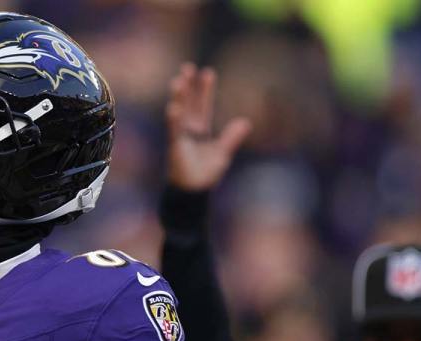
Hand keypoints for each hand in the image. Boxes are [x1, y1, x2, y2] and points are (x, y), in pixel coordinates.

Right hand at [165, 62, 250, 191]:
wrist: (192, 193)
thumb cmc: (205, 175)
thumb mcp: (222, 154)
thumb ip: (231, 138)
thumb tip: (246, 122)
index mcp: (200, 130)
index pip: (203, 106)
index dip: (205, 90)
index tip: (208, 72)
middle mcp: (188, 130)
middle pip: (189, 103)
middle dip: (188, 86)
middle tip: (187, 67)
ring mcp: (180, 137)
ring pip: (179, 113)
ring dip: (179, 98)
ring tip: (179, 80)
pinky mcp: (175, 147)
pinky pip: (174, 131)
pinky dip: (174, 120)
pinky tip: (174, 107)